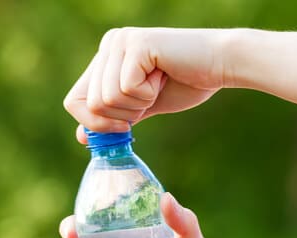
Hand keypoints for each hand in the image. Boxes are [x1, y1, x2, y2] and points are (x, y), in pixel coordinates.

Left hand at [64, 28, 230, 141]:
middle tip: (151, 97)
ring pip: (108, 98)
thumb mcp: (144, 106)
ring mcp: (120, 42)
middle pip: (91, 104)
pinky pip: (127, 88)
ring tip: (159, 84)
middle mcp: (108, 45)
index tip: (126, 127)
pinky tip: (164, 76)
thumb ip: (115, 117)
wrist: (222, 64)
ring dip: (140, 104)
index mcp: (106, 58)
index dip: (95, 124)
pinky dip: (149, 94)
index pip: (75, 100)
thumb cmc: (188, 83)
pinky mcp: (136, 44)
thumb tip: (82, 137)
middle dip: (124, 115)